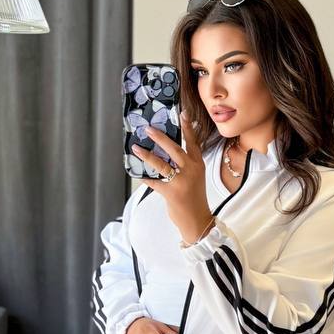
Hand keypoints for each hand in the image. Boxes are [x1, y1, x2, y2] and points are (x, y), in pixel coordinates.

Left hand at [130, 109, 213, 242]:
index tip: (181, 113)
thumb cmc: (194, 197)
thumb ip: (185, 163)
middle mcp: (191, 170)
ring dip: (147, 155)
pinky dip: (145, 178)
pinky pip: (154, 182)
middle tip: (148, 129)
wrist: (197, 220)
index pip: (192, 142)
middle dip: (160, 138)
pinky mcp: (172, 193)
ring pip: (162, 164)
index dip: (187, 127)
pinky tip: (137, 173)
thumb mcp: (195, 176)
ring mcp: (182, 181)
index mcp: (197, 164)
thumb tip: (165, 151)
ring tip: (136, 148)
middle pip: (175, 149)